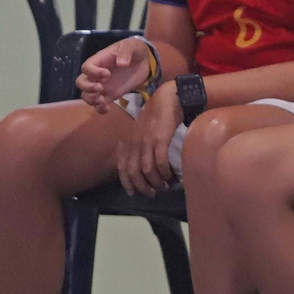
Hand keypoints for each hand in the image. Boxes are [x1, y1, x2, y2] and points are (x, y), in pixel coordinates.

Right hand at [79, 37, 156, 112]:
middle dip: (87, 87)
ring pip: (87, 95)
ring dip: (91, 99)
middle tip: (100, 88)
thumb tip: (121, 63)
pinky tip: (108, 108)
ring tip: (102, 100)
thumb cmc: (134, 50)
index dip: (93, 72)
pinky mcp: (110, 95)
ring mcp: (102, 86)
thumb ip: (126, 52)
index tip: (107, 74)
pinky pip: (99, 104)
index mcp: (99, 61)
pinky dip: (100, 108)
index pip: (86, 67)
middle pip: (81, 82)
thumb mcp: (131, 46)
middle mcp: (96, 74)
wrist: (144, 61)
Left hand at [115, 82, 180, 196]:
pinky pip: (160, 161)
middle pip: (133, 173)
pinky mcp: (160, 139)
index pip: (123, 168)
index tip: (135, 192)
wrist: (167, 100)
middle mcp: (135, 144)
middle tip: (153, 193)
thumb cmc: (156, 117)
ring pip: (147, 170)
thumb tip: (141, 164)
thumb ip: (138, 146)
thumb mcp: (142, 132)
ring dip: (155, 182)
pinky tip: (170, 176)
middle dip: (142, 187)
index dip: (127, 183)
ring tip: (164, 187)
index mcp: (129, 143)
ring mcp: (147, 142)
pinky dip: (164, 172)